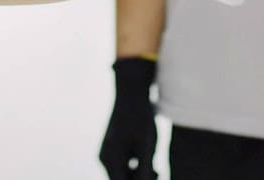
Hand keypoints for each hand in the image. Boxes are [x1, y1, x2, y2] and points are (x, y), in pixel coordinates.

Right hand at [99, 57, 157, 179]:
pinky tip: (148, 161)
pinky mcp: (112, 149)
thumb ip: (145, 171)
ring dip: (139, 176)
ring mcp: (107, 153)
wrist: (131, 92)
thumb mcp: (147, 146)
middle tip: (158, 173)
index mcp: (111, 159)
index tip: (155, 175)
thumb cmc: (141, 117)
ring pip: (123, 175)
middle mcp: (105, 158)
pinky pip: (122, 166)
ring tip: (156, 169)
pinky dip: (135, 168)